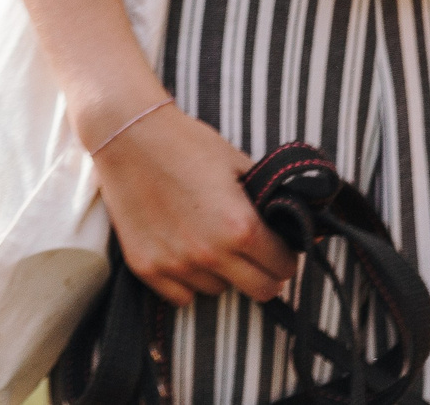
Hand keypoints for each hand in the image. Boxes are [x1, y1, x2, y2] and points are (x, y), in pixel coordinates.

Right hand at [90, 101, 294, 306]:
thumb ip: (271, 201)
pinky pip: (181, 296)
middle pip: (261, 291)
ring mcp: (175, 264)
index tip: (275, 245)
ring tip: (207, 240)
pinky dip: (187, 280)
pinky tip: (182, 251)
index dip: (285, 254)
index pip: (284, 268)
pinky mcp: (145, 267)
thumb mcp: (240, 165)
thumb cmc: (186, 143)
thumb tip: (302, 227)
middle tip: (252, 252)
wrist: (127, 134)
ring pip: (218, 291)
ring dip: (221, 273)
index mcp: (241, 228)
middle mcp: (210, 253)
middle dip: (264, 272)